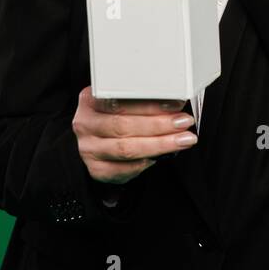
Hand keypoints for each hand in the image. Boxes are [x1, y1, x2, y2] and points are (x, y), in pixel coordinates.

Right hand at [72, 85, 197, 184]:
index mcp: (90, 100)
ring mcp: (88, 148)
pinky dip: (144, 164)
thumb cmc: (115, 120)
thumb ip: (141, 102)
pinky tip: (159, 157)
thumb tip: (174, 104)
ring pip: (126, 148)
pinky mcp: (95, 169)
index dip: (150, 104)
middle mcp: (85, 124)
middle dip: (159, 125)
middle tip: (183, 123)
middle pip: (124, 125)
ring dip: (159, 144)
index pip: (120, 101)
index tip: (175, 104)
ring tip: (182, 140)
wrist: (97, 144)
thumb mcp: (122, 104)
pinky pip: (123, 169)